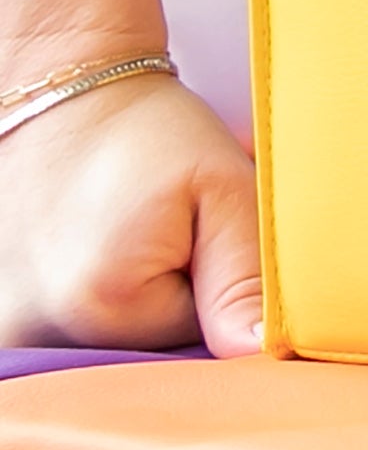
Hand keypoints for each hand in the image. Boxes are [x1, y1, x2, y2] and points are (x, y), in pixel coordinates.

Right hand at [0, 72, 261, 353]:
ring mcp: (15, 330)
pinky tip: (104, 247)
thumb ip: (247, 275)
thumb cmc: (150, 133)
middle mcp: (42, 334)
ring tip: (137, 233)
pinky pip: (80, 328)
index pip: (206, 338)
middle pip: (158, 345)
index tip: (212, 229)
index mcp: (104, 306)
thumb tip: (259, 352)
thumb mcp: (222, 187)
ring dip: (143, 292)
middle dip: (185, 290)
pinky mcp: (5, 320)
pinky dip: (104, 293)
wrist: (67, 97)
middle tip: (174, 225)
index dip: (229, 283)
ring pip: (122, 338)